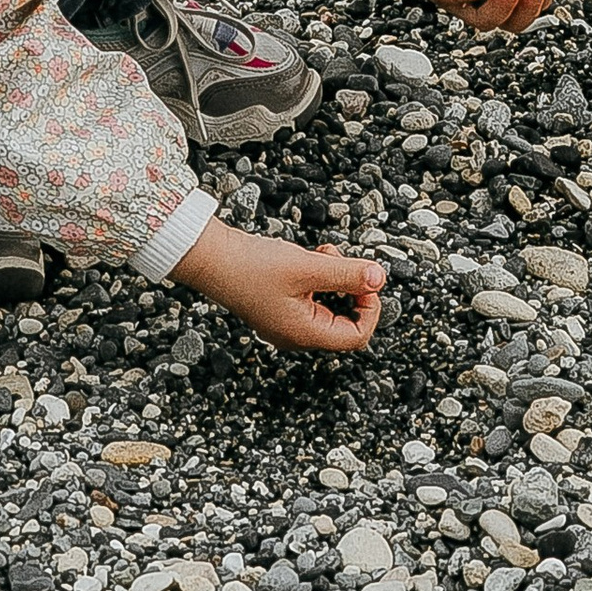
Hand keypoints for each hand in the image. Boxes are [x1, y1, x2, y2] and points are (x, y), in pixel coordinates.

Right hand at [170, 218, 386, 352]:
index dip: (371, 307)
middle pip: (345, 320)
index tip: (366, 279)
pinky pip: (312, 297)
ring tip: (320, 254)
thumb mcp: (307, 267)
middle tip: (338, 261)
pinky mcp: (278, 306)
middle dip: (350, 287)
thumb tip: (380, 278)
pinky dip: (317, 277)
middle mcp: (296, 334)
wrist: (211, 259)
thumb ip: (347, 274)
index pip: (357, 335)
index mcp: (305, 334)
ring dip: (334, 278)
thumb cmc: (252, 267)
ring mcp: (286, 322)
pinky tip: (307, 258)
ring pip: (329, 305)